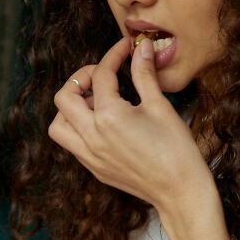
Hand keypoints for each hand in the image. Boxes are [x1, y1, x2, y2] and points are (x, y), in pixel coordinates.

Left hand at [47, 37, 214, 215]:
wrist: (180, 190)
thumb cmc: (176, 150)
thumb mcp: (160, 106)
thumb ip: (144, 74)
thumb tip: (141, 48)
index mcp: (109, 116)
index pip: (101, 74)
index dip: (114, 55)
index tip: (125, 50)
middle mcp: (92, 137)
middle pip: (64, 97)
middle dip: (81, 79)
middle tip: (101, 76)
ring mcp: (91, 156)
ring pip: (58, 126)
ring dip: (70, 109)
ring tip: (95, 104)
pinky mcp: (95, 170)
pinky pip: (72, 145)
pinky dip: (79, 129)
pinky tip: (102, 125)